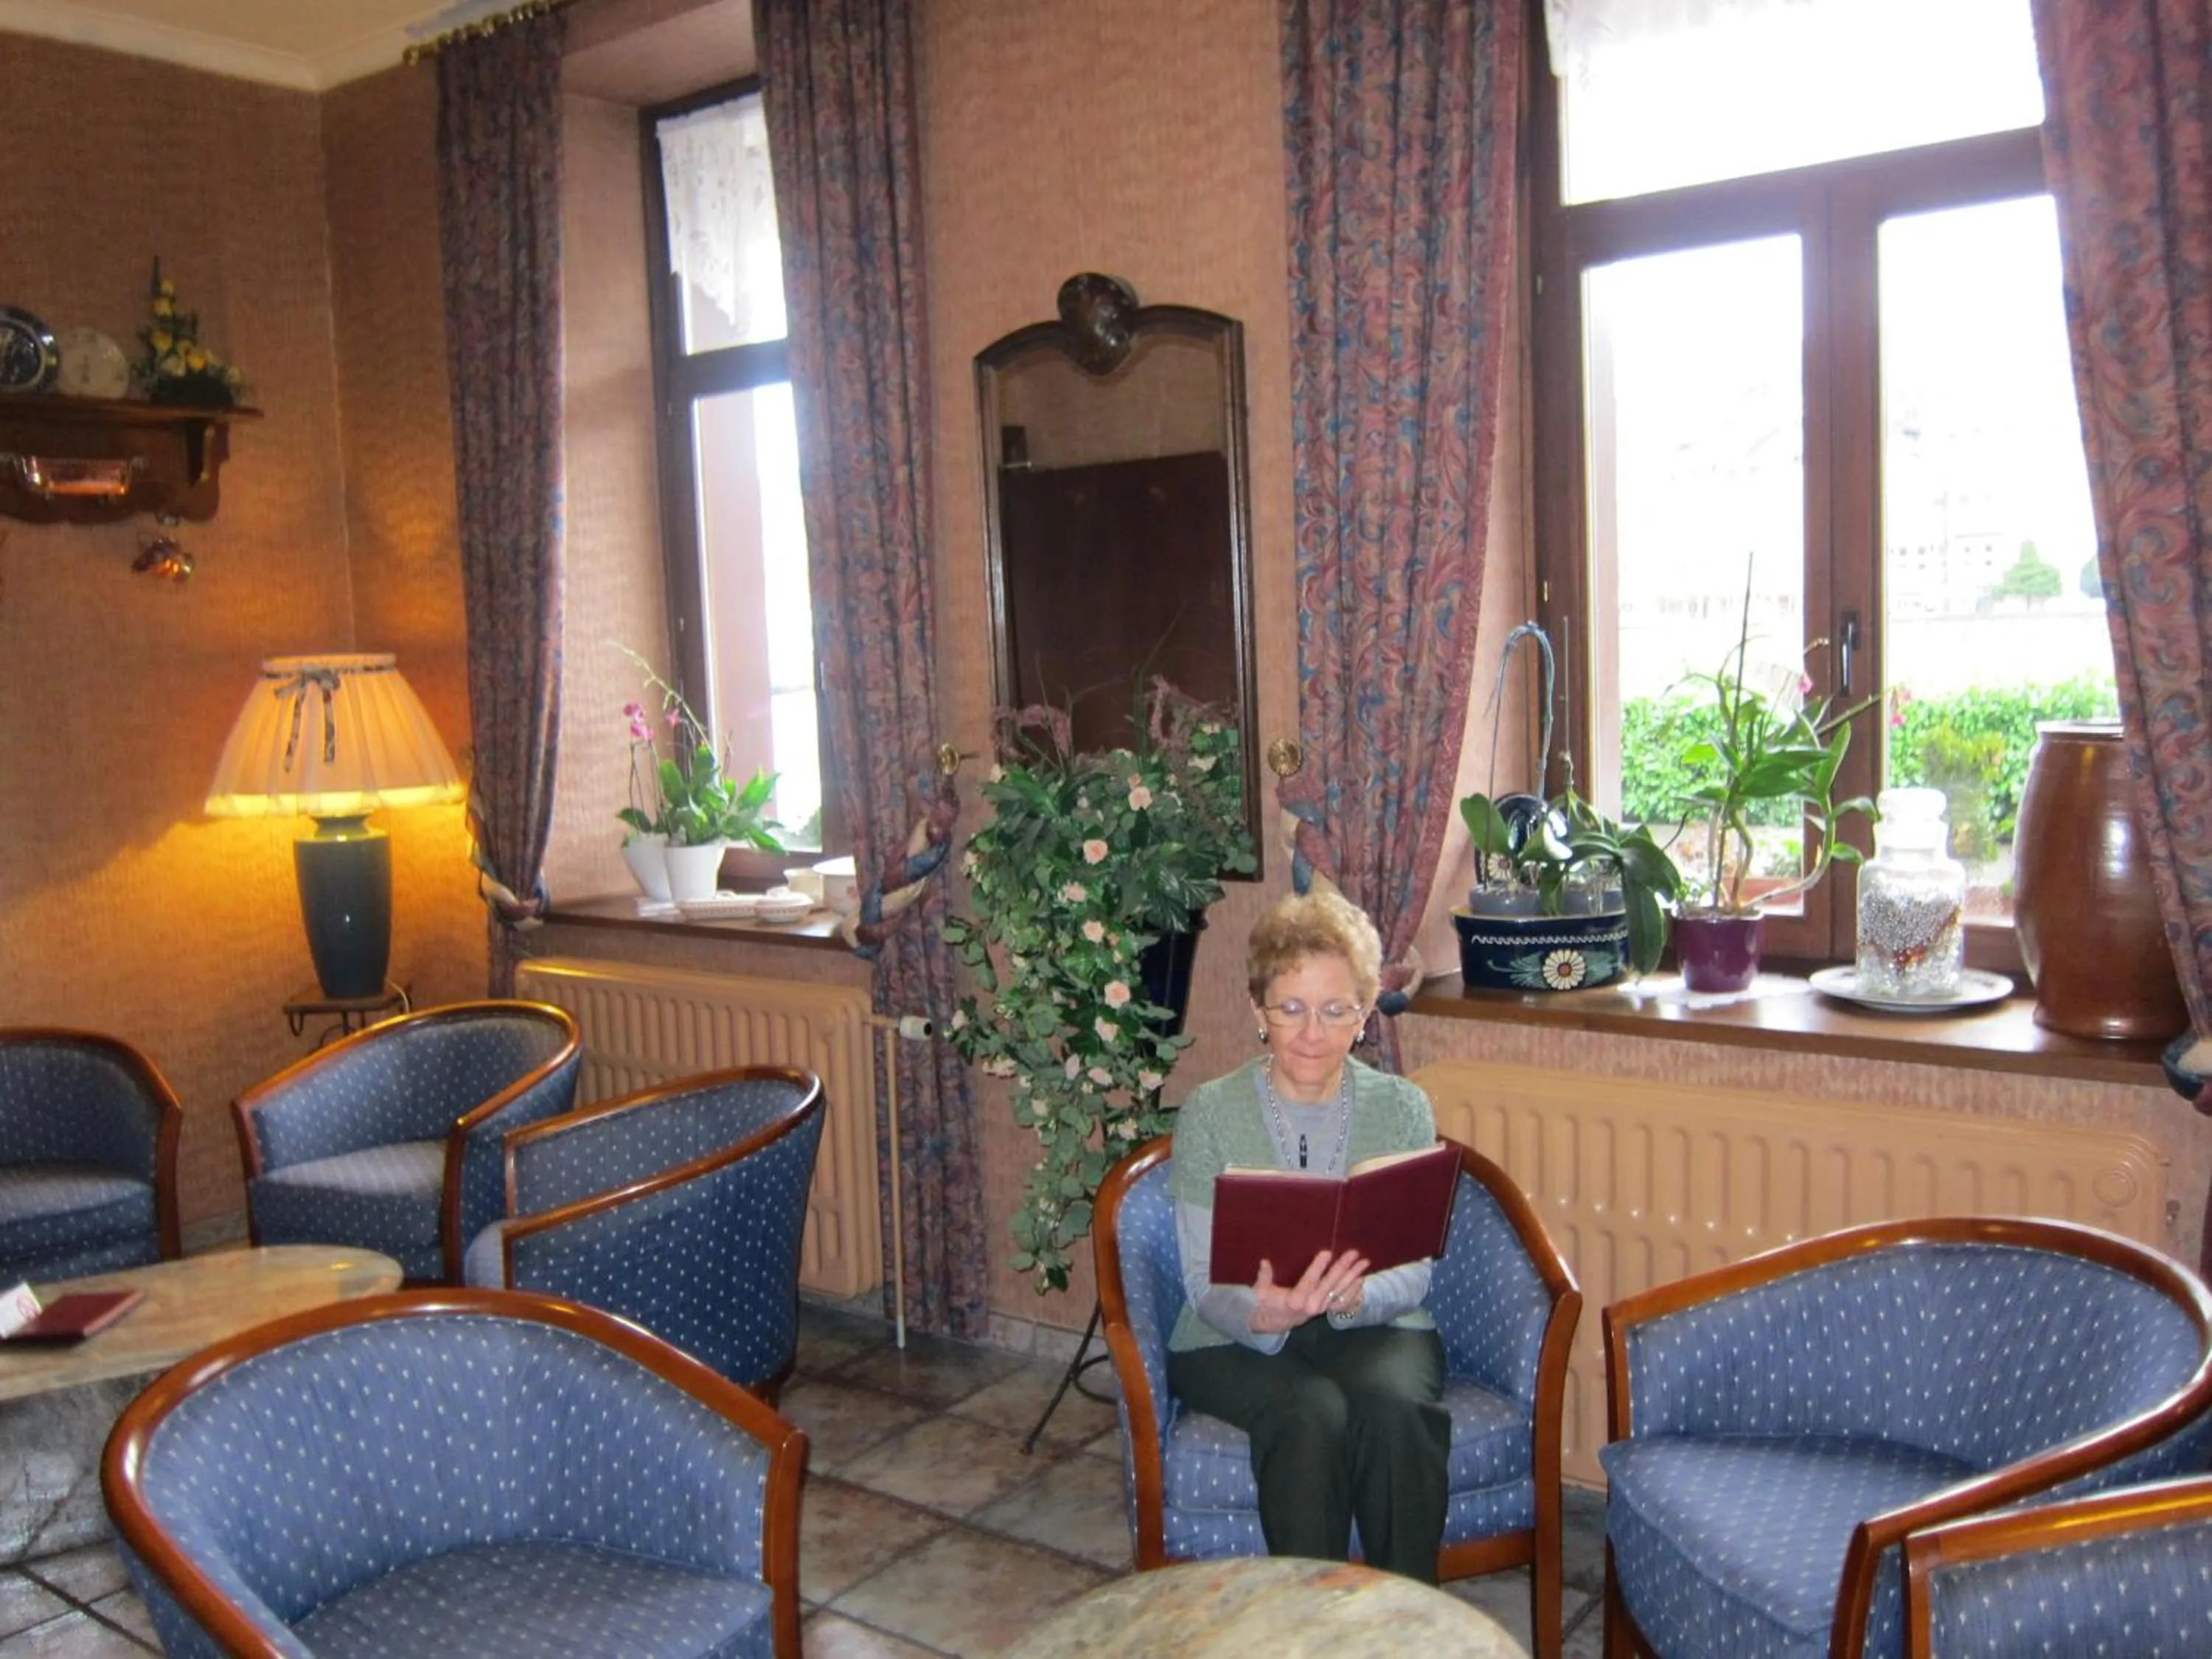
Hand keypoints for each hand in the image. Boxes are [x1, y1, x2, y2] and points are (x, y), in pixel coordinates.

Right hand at [1250, 1248, 1368, 1332]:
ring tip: (1364, 1262)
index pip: (1309, 1281)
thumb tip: (1264, 1262)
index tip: (1327, 1252)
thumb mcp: (1261, 1291)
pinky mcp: (1323, 1310)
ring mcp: (1319, 1309)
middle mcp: (1310, 1306)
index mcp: (1295, 1300)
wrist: (1272, 1323)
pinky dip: (1353, 1290)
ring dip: (1352, 1276)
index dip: (1318, 1267)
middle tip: (1353, 1253)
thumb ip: (1264, 1277)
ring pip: (1339, 1291)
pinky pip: (1342, 1301)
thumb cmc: (1265, 1303)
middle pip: (1330, 1284)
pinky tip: (1361, 1279)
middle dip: (1343, 1268)